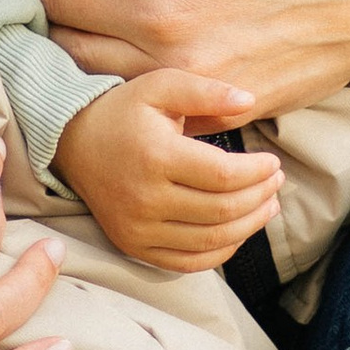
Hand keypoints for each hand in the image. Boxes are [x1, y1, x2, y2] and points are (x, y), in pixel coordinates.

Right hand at [52, 71, 282, 271]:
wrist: (72, 143)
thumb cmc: (124, 111)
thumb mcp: (161, 86)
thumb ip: (206, 90)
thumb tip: (249, 101)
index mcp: (155, 156)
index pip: (224, 176)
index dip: (258, 172)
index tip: (273, 162)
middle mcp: (144, 198)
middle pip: (222, 210)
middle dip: (260, 197)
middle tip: (277, 182)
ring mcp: (137, 228)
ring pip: (210, 240)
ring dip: (249, 225)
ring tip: (268, 205)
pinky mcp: (133, 245)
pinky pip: (187, 263)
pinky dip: (221, 252)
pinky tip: (239, 231)